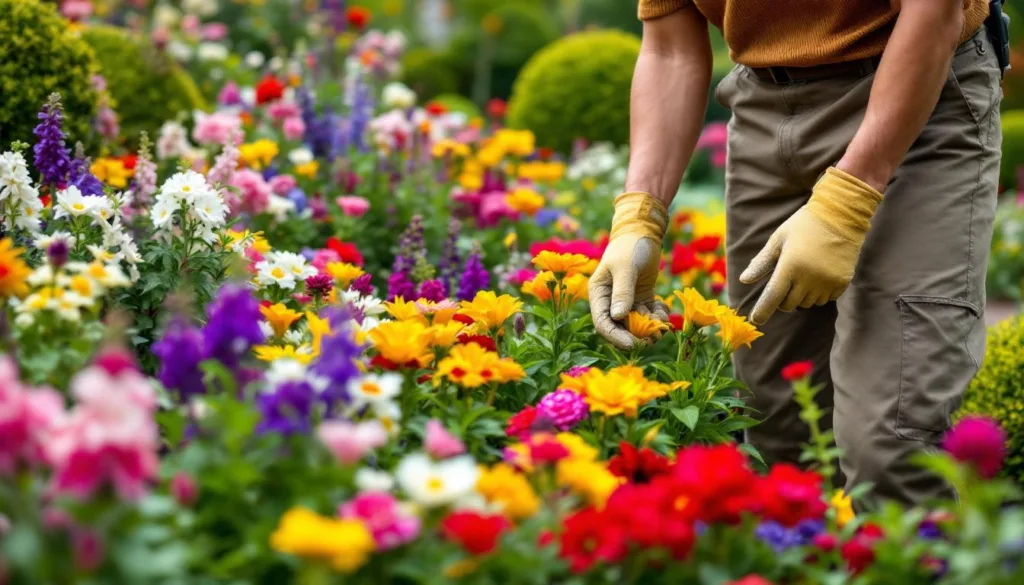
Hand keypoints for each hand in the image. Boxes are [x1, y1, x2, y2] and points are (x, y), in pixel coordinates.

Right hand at [589, 192, 669, 348]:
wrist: (643, 232)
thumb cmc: (630, 246)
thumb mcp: (626, 267)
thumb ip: (622, 292)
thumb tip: (618, 318)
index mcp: (599, 294)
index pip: (603, 323)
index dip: (616, 337)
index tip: (633, 344)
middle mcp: (610, 301)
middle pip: (620, 328)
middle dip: (637, 336)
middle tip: (654, 338)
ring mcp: (626, 301)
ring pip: (637, 324)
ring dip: (651, 328)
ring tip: (664, 325)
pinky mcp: (641, 298)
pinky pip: (649, 315)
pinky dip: (658, 317)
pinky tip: (665, 310)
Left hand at [740, 167, 883, 324]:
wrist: (841, 215)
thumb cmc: (803, 225)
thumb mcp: (778, 239)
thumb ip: (762, 262)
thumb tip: (744, 280)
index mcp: (790, 265)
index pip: (773, 296)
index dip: (762, 311)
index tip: (755, 320)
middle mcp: (809, 277)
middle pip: (789, 305)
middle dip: (783, 299)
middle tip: (785, 282)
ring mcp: (827, 281)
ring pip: (808, 304)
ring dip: (801, 296)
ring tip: (804, 275)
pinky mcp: (842, 282)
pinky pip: (826, 299)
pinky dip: (819, 293)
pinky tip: (819, 275)